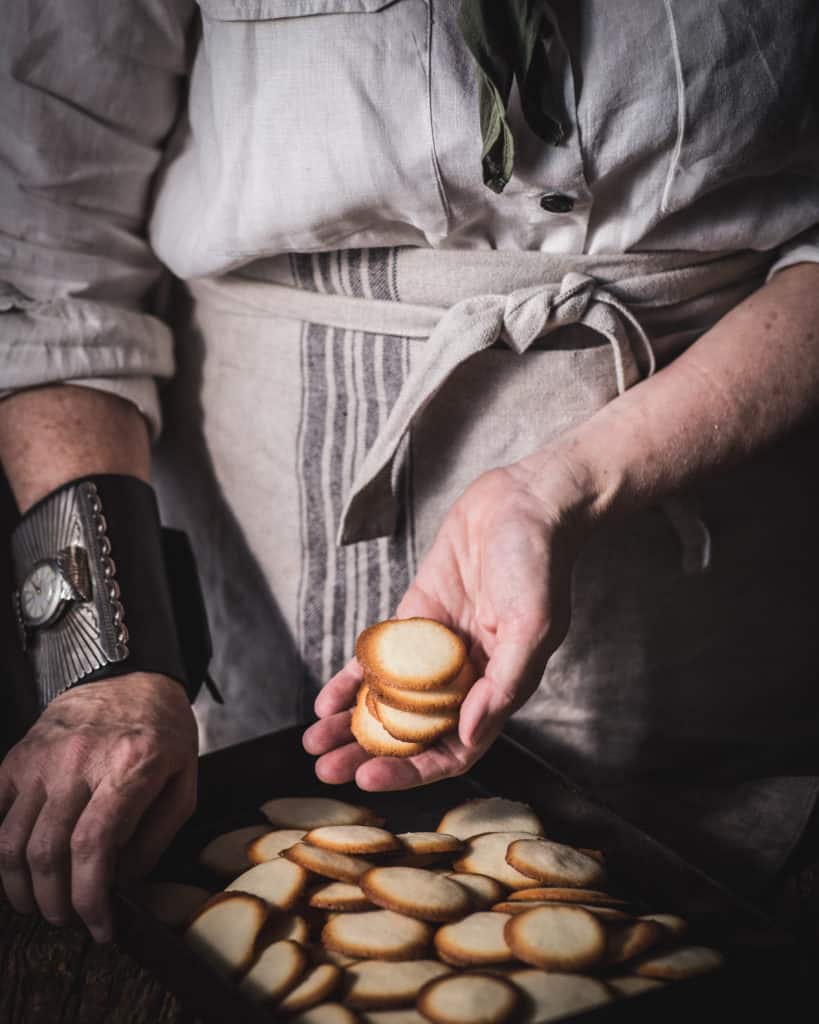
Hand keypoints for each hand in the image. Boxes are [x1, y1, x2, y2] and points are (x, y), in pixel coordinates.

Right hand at [0, 673, 196, 941]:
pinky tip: (14, 871)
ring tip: (42, 904)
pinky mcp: (17, 757)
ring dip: (21, 889)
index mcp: (129, 766)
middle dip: (56, 903)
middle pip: (48, 852)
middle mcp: (79, 762)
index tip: (100, 927)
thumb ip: (157, 837)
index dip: (91, 899)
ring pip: (11, 841)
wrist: (130, 677)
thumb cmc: (163, 733)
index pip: (94, 846)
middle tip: (71, 919)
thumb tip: (123, 885)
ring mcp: (42, 759)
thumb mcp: (184, 782)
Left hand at [304, 453, 597, 790]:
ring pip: (389, 700)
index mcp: (497, 689)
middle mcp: (464, 677)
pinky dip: (352, 680)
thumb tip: (469, 734)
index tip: (370, 779)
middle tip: (326, 768)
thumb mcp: (534, 624)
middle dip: (369, 753)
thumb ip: (505, 682)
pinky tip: (324, 700)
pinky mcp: (416, 617)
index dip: (411, 770)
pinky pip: (379, 658)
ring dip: (352, 723)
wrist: (523, 502)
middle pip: (412, 731)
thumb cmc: (539, 562)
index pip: (451, 749)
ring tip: (315, 741)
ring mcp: (436, 649)